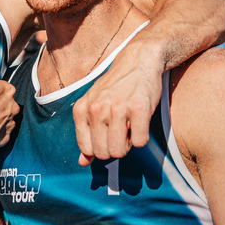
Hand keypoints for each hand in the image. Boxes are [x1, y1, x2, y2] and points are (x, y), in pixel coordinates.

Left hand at [71, 38, 162, 165]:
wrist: (137, 61)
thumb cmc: (115, 87)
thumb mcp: (94, 106)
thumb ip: (86, 134)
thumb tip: (82, 163)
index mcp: (81, 109)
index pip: (87, 149)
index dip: (101, 147)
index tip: (108, 134)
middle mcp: (96, 109)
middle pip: (104, 153)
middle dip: (116, 147)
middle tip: (122, 130)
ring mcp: (117, 108)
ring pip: (119, 151)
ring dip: (128, 144)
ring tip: (130, 126)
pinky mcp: (138, 108)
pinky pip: (140, 142)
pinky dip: (142, 137)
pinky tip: (140, 121)